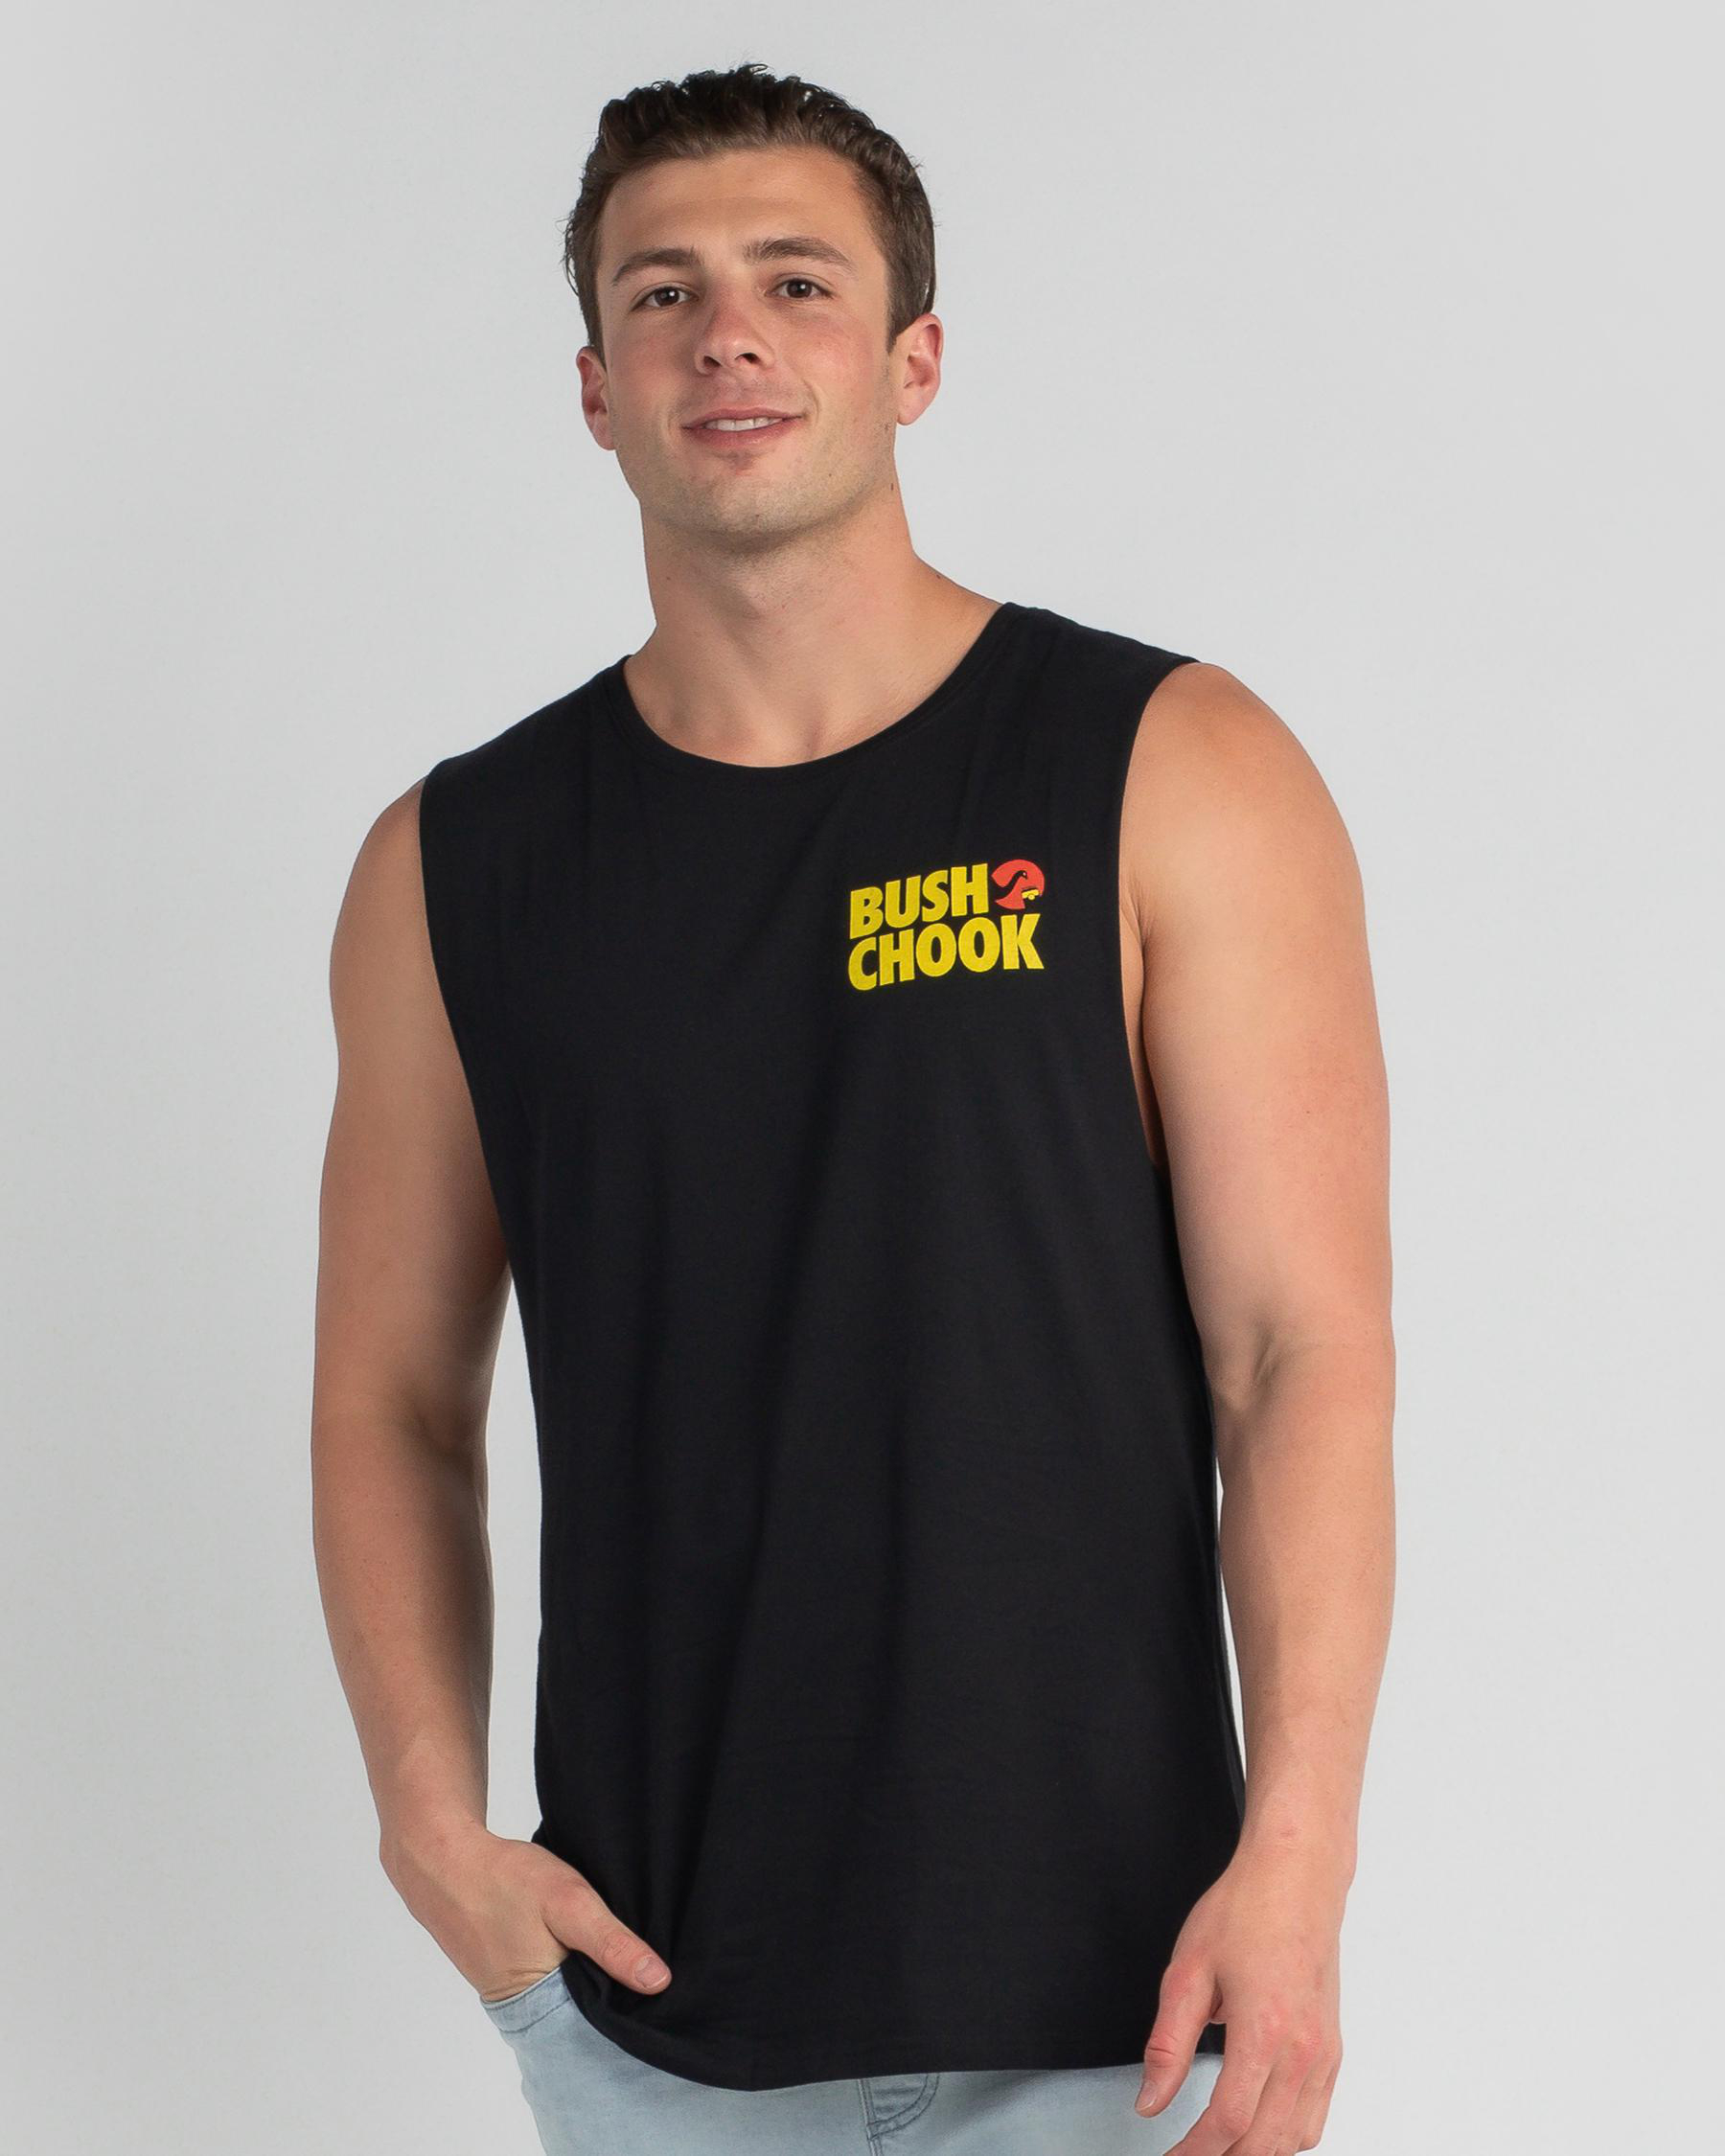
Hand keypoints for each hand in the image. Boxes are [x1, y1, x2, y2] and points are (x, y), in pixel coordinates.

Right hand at [380, 1816, 671, 2003]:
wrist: (441, 1859)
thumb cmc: (505, 1880)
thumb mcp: (570, 1904)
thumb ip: (611, 1944)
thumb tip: (660, 1983)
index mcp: (539, 2008)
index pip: (598, 2029)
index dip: (629, 2012)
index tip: (664, 1997)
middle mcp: (522, 2011)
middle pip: (582, 2012)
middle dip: (613, 1994)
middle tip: (653, 1968)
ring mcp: (509, 1990)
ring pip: (565, 1991)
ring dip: (590, 1975)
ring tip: (627, 1955)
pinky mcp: (503, 1967)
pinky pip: (547, 1975)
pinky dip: (567, 1962)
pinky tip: (586, 1942)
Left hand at [1135, 1849, 1343, 2151]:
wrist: (1297, 1879)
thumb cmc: (1246, 1911)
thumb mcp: (1187, 1971)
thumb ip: (1167, 2045)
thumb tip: (1150, 2100)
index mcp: (1263, 2030)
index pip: (1227, 2121)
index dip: (1194, 2153)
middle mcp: (1302, 2050)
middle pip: (1263, 2142)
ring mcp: (1323, 2053)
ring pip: (1294, 2139)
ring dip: (1256, 2153)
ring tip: (1217, 2149)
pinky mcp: (1332, 2049)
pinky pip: (1314, 2117)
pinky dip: (1286, 2137)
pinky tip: (1259, 2128)